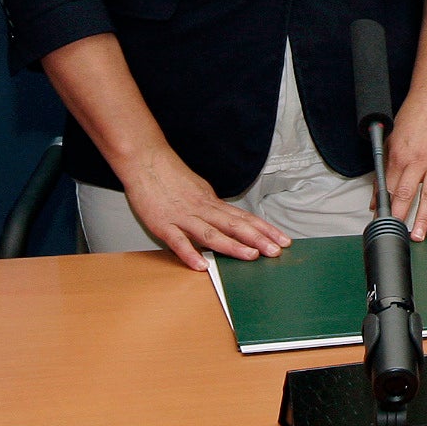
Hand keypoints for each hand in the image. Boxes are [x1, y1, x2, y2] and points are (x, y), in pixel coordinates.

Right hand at [119, 151, 288, 270]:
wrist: (145, 160)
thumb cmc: (170, 176)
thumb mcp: (198, 190)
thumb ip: (211, 207)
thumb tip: (227, 221)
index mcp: (211, 202)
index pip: (242, 218)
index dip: (263, 229)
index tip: (282, 239)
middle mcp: (202, 209)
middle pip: (234, 225)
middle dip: (257, 238)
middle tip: (277, 251)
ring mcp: (182, 217)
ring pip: (211, 233)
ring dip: (232, 246)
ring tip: (251, 256)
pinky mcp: (162, 223)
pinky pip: (177, 241)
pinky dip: (189, 253)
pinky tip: (201, 266)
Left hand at [387, 86, 426, 239]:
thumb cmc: (413, 117)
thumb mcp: (391, 140)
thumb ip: (385, 168)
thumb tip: (377, 193)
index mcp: (401, 155)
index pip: (390, 187)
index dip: (383, 206)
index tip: (379, 221)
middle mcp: (419, 161)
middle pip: (408, 195)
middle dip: (401, 217)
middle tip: (398, 234)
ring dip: (424, 219)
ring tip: (419, 235)